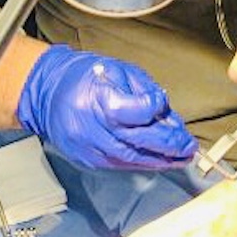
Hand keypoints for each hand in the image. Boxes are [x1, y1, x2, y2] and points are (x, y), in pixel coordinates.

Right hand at [16, 45, 196, 170]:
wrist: (48, 93)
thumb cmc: (84, 77)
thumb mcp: (117, 70)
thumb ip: (144, 91)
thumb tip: (167, 114)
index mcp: (99, 101)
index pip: (136, 112)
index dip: (155, 108)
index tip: (163, 104)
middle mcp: (93, 129)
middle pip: (137, 142)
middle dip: (168, 145)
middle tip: (188, 146)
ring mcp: (89, 149)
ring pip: (131, 160)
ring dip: (160, 160)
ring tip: (181, 157)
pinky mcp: (88, 160)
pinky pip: (120, 165)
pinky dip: (142, 163)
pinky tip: (159, 160)